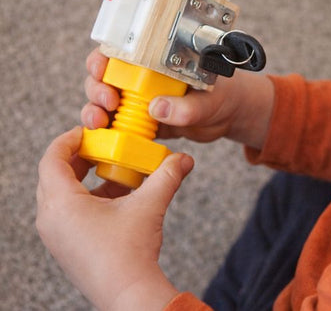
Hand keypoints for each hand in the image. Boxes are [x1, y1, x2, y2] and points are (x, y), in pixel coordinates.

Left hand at [36, 127, 192, 309]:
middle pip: (54, 174)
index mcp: (62, 205)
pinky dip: (87, 195)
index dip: (68, 139)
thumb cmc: (130, 254)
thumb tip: (184, 158)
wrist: (130, 295)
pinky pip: (68, 210)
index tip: (87, 131)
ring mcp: (57, 235)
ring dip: (83, 176)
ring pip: (61, 193)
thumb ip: (167, 175)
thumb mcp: (149, 205)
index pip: (52, 159)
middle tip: (100, 145)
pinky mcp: (67, 245)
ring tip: (111, 168)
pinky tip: (115, 194)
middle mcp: (51, 220)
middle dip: (78, 156)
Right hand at [82, 49, 274, 149]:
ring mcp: (140, 99)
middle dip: (96, 87)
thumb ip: (188, 107)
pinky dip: (106, 130)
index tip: (101, 69)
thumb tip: (158, 109)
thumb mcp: (210, 100)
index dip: (103, 57)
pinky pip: (117, 124)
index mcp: (158, 59)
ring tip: (100, 121)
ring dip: (94, 110)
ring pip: (105, 101)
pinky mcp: (142, 121)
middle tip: (107, 101)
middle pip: (105, 75)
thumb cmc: (225, 95)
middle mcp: (144, 76)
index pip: (122, 50)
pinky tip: (104, 136)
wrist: (231, 116)